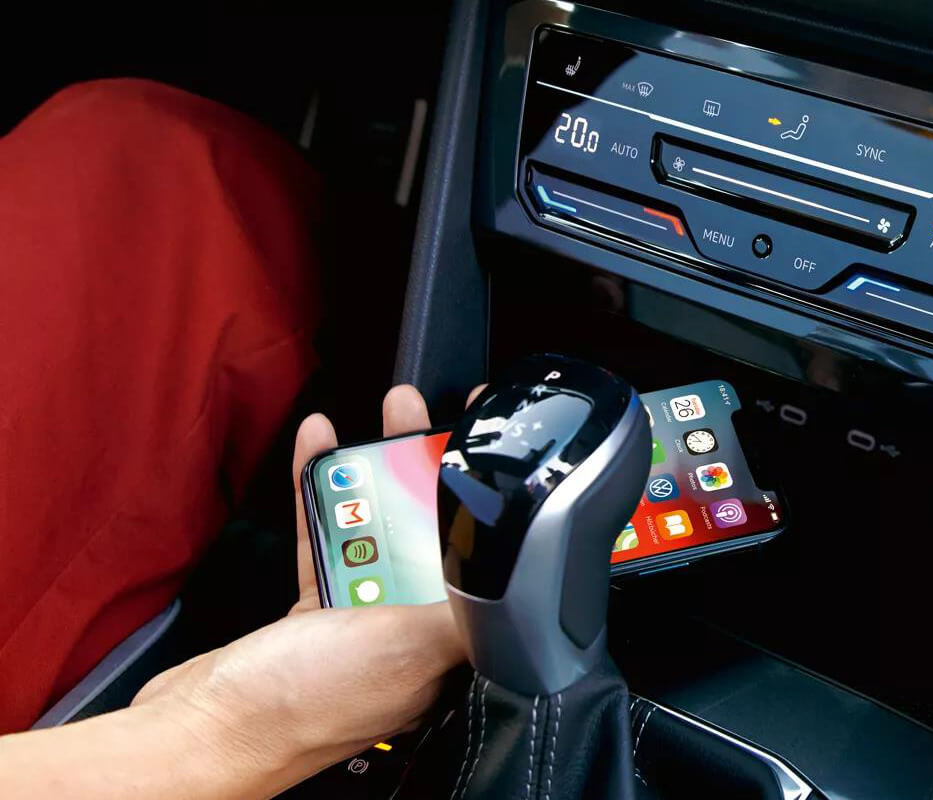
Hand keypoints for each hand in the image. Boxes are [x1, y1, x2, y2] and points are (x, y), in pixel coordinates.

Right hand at [132, 386, 465, 790]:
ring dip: (380, 467)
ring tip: (386, 412)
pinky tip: (319, 443)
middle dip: (434, 466)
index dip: (491, 503)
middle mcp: (407, 631)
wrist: (202, 729)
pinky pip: (326, 534)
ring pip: (379, 527)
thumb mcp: (408, 647)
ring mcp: (359, 616)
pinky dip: (322, 487)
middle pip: (433, 532)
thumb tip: (519, 572)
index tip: (493, 446)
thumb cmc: (306, 703)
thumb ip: (468, 604)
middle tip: (434, 410)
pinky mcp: (312, 607)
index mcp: (444, 649)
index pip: (485, 562)